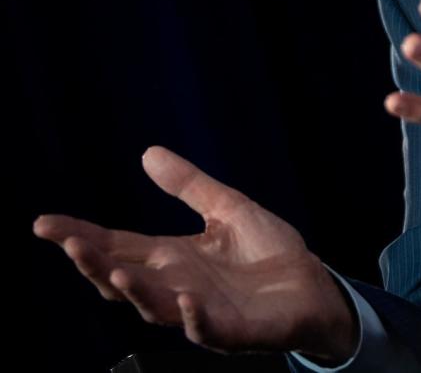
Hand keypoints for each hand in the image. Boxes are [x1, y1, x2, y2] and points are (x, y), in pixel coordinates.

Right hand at [32, 146, 356, 362]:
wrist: (314, 286)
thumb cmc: (268, 253)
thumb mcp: (228, 209)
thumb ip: (189, 186)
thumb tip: (148, 152)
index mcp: (172, 259)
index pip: (117, 246)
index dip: (81, 236)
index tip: (43, 222)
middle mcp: (177, 288)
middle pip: (123, 279)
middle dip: (93, 264)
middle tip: (67, 243)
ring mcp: (201, 312)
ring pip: (156, 307)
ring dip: (135, 291)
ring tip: (114, 272)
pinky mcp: (233, 331)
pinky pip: (208, 328)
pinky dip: (195, 318)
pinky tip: (188, 301)